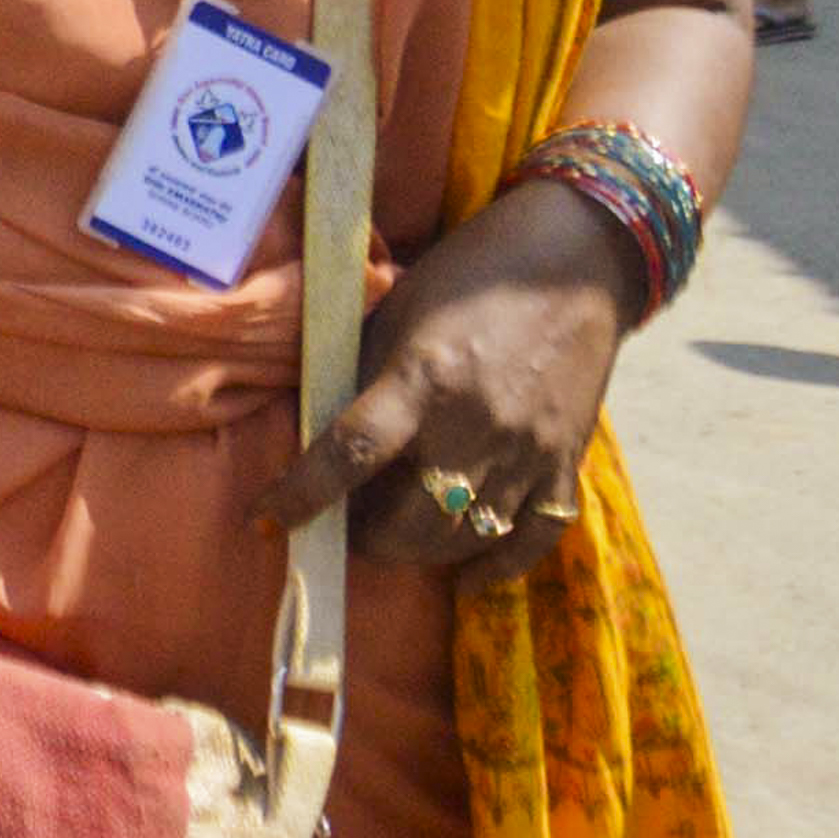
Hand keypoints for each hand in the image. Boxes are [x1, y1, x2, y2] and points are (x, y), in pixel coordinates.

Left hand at [259, 178, 632, 589]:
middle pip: (410, 519)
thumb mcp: (399, 307)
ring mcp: (528, 452)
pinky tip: (463, 575)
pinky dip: (495, 566)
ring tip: (391, 538)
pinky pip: (532, 539)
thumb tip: (317, 423)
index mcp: (423, 378)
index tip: (266, 521)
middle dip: (364, 537)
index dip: (302, 495)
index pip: (351, 453)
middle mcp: (476, 425)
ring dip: (418, 551)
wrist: (572, 262)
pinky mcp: (567, 464)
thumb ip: (363, 369)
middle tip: (343, 525)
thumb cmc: (470, 272)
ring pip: (464, 537)